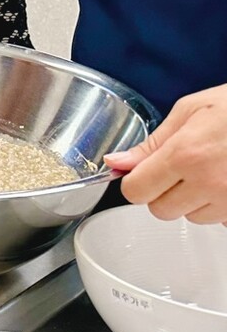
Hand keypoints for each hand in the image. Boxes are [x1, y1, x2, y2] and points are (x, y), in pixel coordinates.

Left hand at [104, 84, 226, 223]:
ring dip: (194, 200)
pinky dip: (220, 205)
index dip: (136, 181)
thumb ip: (151, 143)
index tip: (142, 172)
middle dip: (163, 192)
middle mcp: (209, 183)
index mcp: (186, 154)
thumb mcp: (189, 111)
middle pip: (161, 210)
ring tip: (212, 169)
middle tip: (180, 168)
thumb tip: (116, 164)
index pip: (136, 191)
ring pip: (192, 217)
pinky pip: (221, 220)